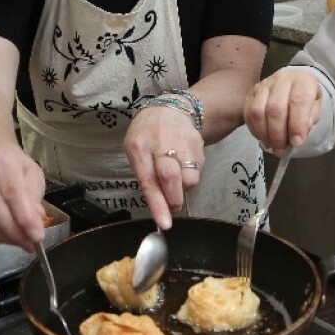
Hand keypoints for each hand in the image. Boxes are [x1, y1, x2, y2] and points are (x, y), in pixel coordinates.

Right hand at [0, 143, 47, 249]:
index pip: (12, 192)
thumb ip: (34, 198)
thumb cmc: (15, 168)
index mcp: (1, 161)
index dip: (24, 218)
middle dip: (14, 232)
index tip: (37, 237)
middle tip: (30, 245)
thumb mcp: (33, 176)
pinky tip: (4, 238)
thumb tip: (34, 221)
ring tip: (19, 243)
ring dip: (2, 237)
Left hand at [124, 105, 204, 229]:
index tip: (165, 224)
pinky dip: (190, 177)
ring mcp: (182, 142)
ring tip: (176, 178)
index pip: (148, 180)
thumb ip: (145, 177)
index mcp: (139, 147)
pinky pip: (198, 171)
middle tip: (173, 208)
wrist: (171, 110)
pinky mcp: (198, 144)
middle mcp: (160, 143)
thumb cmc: (147, 136)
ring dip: (183, 188)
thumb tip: (159, 209)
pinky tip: (184, 166)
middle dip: (174, 199)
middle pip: (171, 177)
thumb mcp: (136, 151)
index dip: (157, 204)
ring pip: (189, 178)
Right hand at [243, 68, 321, 151]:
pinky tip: (263, 137)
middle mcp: (282, 78)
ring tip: (272, 146)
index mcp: (302, 80)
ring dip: (265, 133)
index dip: (297, 124)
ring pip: (258, 111)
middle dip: (278, 134)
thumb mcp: (316, 107)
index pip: (298, 101)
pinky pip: (248, 113)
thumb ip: (309, 120)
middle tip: (281, 150)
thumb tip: (297, 137)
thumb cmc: (307, 99)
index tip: (296, 142)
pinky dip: (254, 129)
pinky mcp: (252, 93)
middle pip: (275, 108)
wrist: (294, 84)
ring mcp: (264, 85)